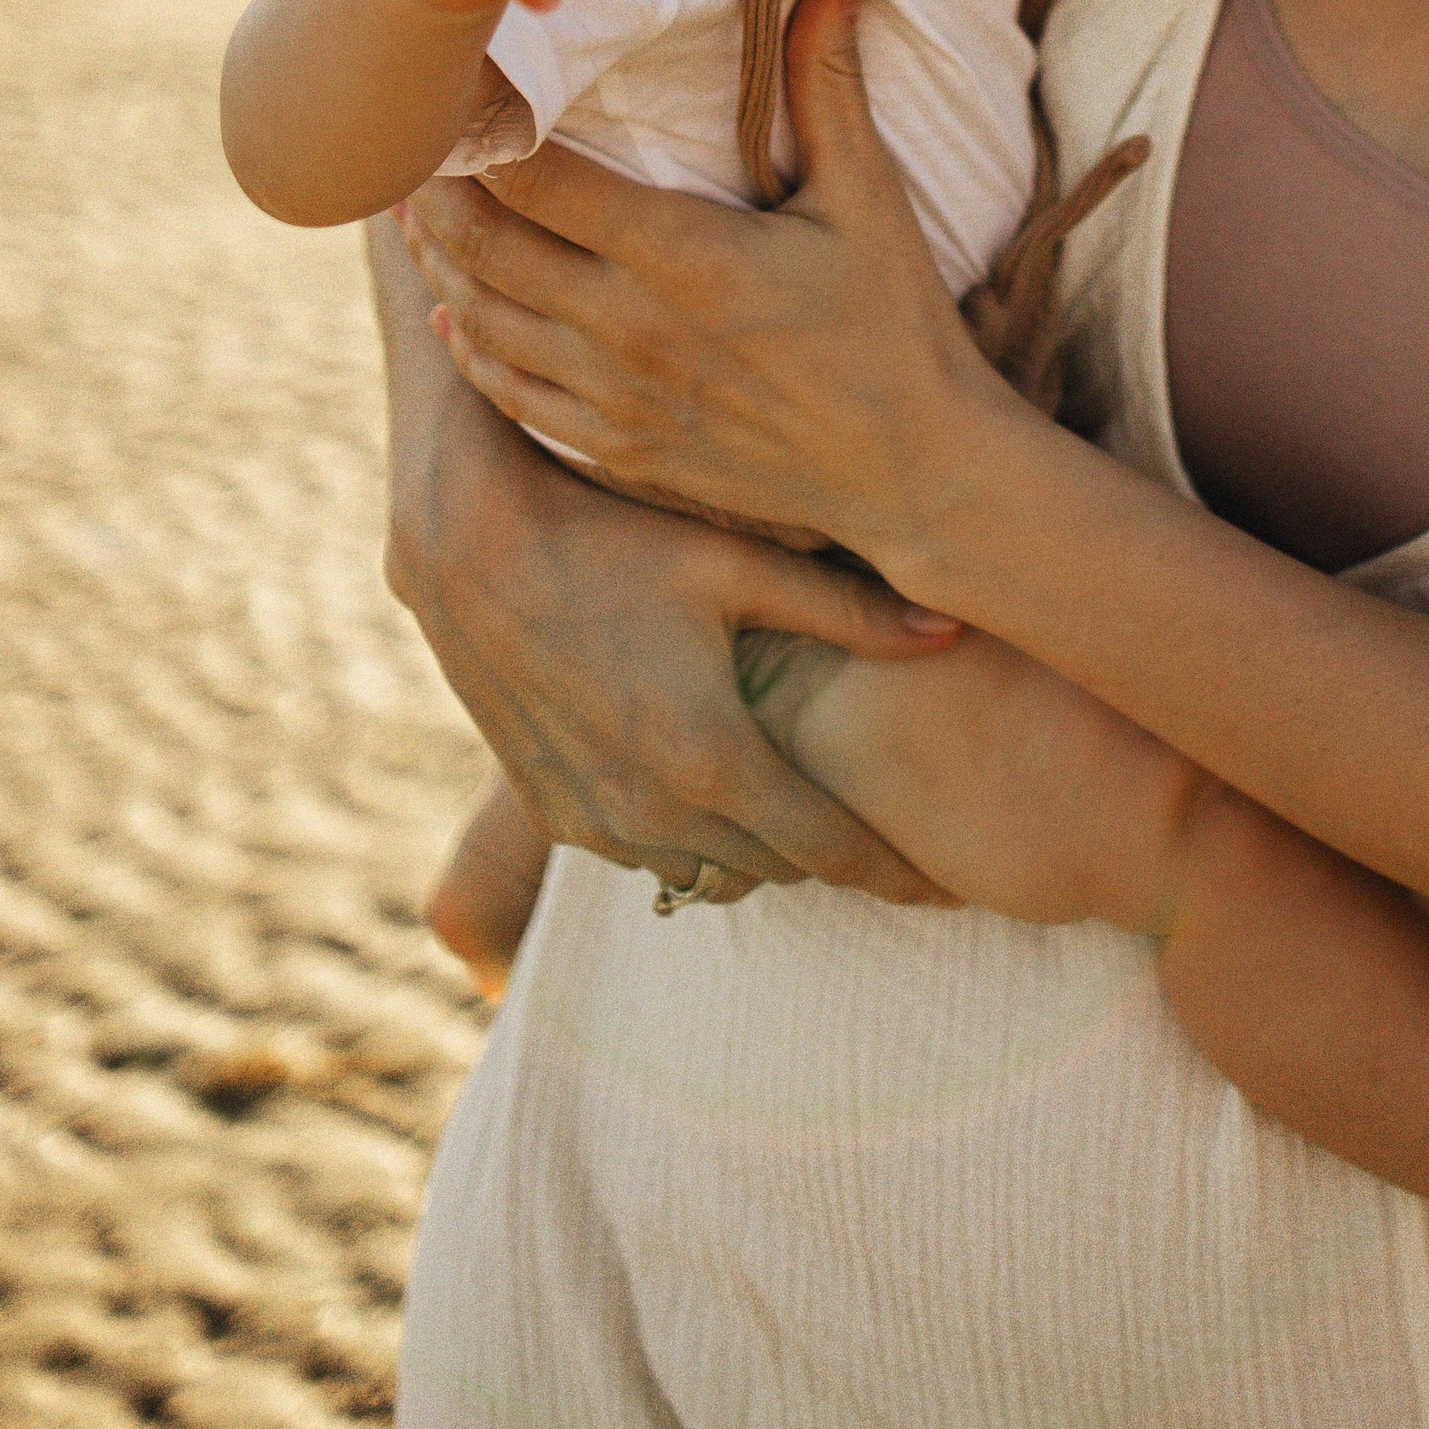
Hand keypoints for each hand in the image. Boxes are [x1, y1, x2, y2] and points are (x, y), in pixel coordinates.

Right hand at [370, 215, 958, 903]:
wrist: (475, 547)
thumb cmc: (619, 536)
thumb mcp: (741, 565)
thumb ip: (851, 612)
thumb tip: (954, 631)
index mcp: (716, 760)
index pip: (833, 853)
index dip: (898, 876)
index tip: (950, 891)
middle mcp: (656, 813)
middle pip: (778, 869)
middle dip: (833, 857)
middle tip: (888, 835)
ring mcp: (597, 822)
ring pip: (709, 874)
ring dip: (759, 852)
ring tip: (803, 811)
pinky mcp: (553, 812)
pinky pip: (645, 858)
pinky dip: (689, 840)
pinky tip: (712, 793)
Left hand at [400, 0, 1020, 564]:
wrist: (912, 470)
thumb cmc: (895, 326)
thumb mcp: (866, 199)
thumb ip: (827, 88)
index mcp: (682, 254)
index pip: (539, 185)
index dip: (485, 139)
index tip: (464, 95)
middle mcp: (630, 329)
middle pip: (489, 251)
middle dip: (440, 198)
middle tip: (410, 151)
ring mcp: (618, 398)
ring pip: (487, 324)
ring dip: (441, 268)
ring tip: (417, 219)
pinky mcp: (622, 449)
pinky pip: (514, 399)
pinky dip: (472, 352)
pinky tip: (456, 319)